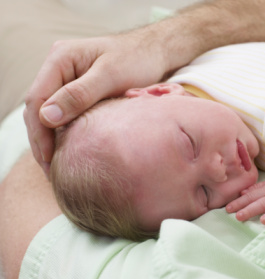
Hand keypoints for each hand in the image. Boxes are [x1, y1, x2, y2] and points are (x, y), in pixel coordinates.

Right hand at [23, 27, 168, 175]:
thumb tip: (46, 117)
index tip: (48, 157)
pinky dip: (62, 133)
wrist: (155, 52)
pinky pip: (63, 114)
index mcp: (60, 58)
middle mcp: (58, 68)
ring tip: (55, 167)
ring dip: (49, 139)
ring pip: (48, 113)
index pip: (37, 98)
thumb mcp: (110, 76)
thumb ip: (79, 94)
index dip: (39, 131)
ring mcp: (67, 80)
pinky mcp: (78, 91)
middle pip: (37, 108)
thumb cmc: (137, 59)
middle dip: (40, 139)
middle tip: (49, 170)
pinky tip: (68, 151)